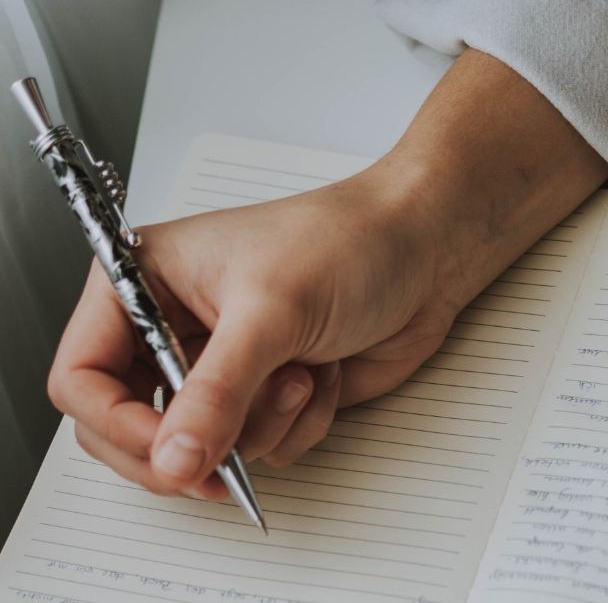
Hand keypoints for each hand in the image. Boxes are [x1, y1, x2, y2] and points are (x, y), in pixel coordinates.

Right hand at [50, 50, 607, 498]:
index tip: (170, 450)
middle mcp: (174, 328)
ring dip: (265, 423)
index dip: (118, 426)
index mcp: (144, 283)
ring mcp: (224, 366)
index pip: (83, 378)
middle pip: (133, 431)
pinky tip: (324, 373)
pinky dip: (300, 423)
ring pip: (207, 447)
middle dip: (195, 441)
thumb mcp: (272, 312)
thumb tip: (173, 460)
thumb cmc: (350, 242)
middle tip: (231, 449)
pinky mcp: (270, 394)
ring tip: (303, 368)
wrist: (428, 250)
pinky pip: (263, 448)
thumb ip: (217, 393)